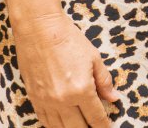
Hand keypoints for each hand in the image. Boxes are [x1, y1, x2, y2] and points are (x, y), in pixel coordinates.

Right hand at [12, 12, 118, 127]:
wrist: (39, 29)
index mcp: (81, 90)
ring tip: (80, 126)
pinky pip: (44, 120)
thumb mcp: (94, 58)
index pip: (96, 117)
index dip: (104, 126)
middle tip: (94, 127)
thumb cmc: (68, 40)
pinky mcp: (33, 97)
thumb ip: (104, 81)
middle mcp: (63, 100)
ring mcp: (46, 100)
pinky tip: (61, 124)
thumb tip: (114, 98)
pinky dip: (54, 125)